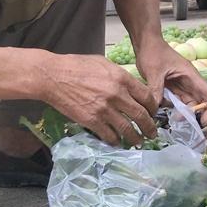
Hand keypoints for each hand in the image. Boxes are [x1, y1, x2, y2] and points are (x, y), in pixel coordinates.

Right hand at [44, 54, 158, 146]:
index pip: (146, 96)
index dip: (153, 108)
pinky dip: (116, 141)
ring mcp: (104, 109)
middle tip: (152, 133)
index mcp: (122, 78)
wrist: (53, 77)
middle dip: (149, 127)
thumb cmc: (76, 66)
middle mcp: (117, 94)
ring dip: (135, 137)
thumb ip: (119, 76)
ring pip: (127, 129)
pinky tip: (118, 142)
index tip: (153, 113)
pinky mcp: (92, 121)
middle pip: (141, 115)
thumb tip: (131, 87)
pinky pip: (109, 135)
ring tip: (138, 141)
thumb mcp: (103, 63)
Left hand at [135, 41, 206, 123]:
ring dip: (188, 112)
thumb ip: (157, 89)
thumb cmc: (153, 53)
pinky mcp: (172, 87)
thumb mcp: (154, 72)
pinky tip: (173, 115)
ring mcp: (181, 84)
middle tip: (202, 125)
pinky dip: (177, 108)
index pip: (206, 90)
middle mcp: (188, 81)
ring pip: (190, 102)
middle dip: (203, 112)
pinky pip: (178, 100)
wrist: (145, 44)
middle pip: (200, 98)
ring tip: (180, 121)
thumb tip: (156, 107)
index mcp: (189, 74)